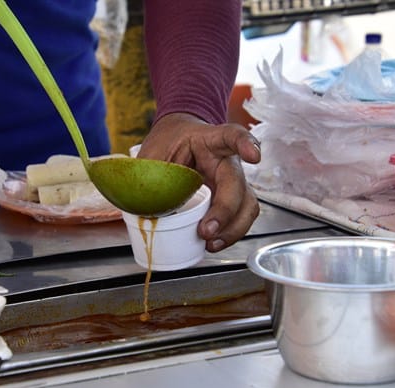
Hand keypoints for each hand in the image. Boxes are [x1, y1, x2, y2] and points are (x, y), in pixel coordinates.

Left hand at [138, 113, 260, 251]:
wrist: (176, 140)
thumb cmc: (168, 142)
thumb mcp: (152, 153)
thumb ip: (147, 174)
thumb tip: (140, 208)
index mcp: (208, 139)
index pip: (231, 136)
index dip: (245, 144)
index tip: (254, 156)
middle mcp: (226, 161)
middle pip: (238, 183)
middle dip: (226, 211)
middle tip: (206, 230)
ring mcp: (231, 182)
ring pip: (247, 205)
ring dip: (233, 228)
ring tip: (211, 243)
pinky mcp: (229, 199)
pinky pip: (239, 218)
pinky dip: (229, 234)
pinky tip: (213, 243)